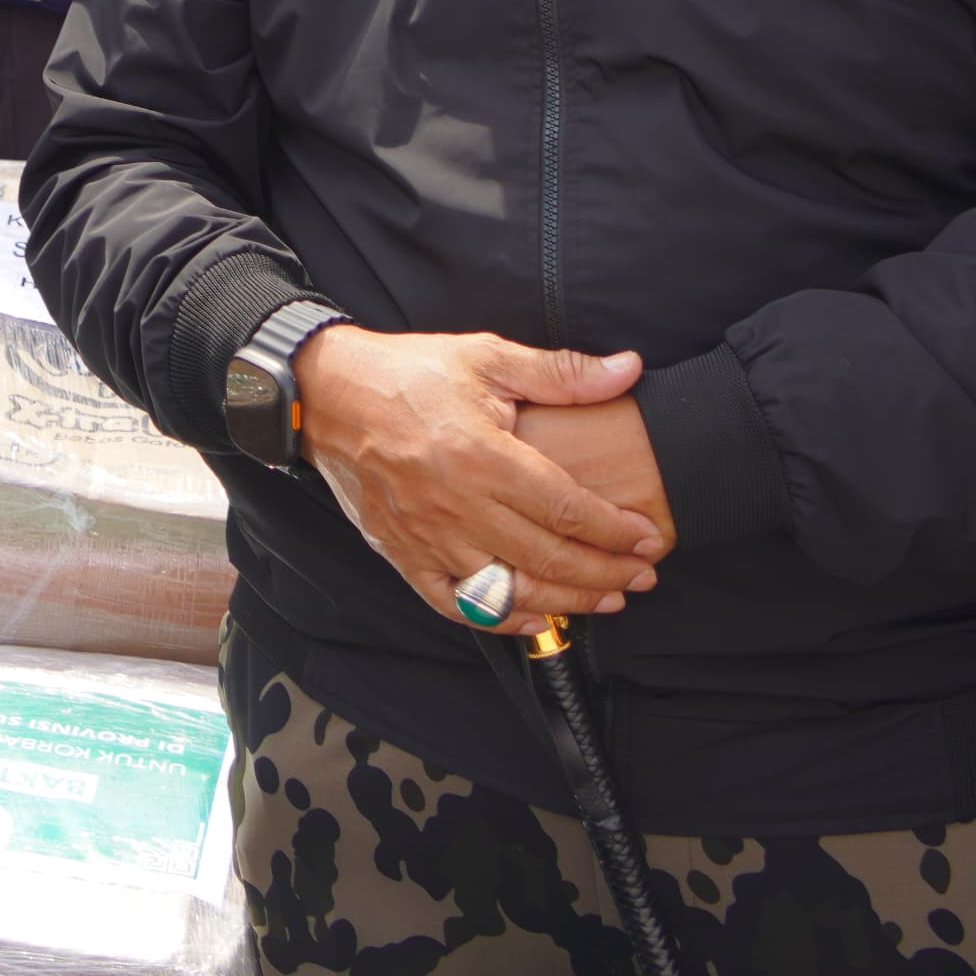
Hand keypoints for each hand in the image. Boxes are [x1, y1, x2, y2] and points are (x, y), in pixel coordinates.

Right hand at [291, 328, 664, 636]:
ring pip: (510, 590)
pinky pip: (457, 604)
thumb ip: (561, 371)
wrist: (326, 393)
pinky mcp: (402, 553)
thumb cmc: (408, 372)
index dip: (615, 531)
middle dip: (607, 572)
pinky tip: (536, 617)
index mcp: (480, 456)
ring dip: (568, 601)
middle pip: (548, 557)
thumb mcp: (486, 356)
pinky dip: (501, 619)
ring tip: (607, 598)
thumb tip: (628, 369)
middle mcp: (455, 505)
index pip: (566, 508)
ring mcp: (426, 537)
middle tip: (643, 575)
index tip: (648, 538)